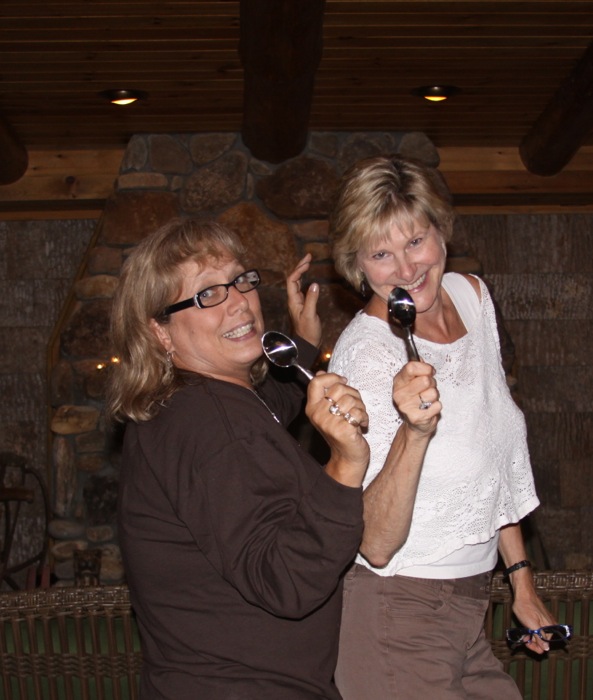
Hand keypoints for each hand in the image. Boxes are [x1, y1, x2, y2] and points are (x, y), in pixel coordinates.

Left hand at [286, 253, 320, 347]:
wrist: (307, 344)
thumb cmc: (308, 332)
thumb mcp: (310, 315)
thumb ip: (312, 300)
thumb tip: (315, 284)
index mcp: (293, 300)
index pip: (292, 280)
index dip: (299, 269)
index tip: (308, 261)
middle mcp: (294, 299)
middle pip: (294, 279)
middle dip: (300, 266)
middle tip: (308, 256)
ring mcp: (298, 302)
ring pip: (297, 283)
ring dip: (302, 272)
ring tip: (308, 262)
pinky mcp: (303, 305)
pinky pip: (302, 289)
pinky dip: (305, 280)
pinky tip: (310, 277)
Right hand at [306, 372, 368, 486]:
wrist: (348, 456)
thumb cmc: (341, 430)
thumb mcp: (329, 410)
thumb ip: (325, 391)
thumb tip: (320, 372)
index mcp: (312, 408)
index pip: (316, 382)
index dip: (333, 377)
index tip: (343, 382)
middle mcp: (318, 415)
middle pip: (339, 388)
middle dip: (353, 394)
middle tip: (355, 406)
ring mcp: (329, 423)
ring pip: (351, 399)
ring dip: (360, 407)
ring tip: (358, 417)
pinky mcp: (342, 430)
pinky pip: (358, 412)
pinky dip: (364, 417)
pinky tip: (361, 425)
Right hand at [393, 360, 440, 434]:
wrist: (416, 424)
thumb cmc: (417, 399)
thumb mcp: (413, 381)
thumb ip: (417, 368)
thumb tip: (419, 357)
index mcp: (398, 381)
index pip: (411, 367)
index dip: (425, 368)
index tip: (429, 372)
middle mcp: (399, 394)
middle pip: (425, 380)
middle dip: (432, 383)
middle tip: (428, 389)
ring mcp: (406, 407)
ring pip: (432, 393)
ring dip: (435, 396)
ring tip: (428, 400)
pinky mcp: (416, 417)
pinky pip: (437, 406)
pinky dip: (437, 407)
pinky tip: (429, 409)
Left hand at [511, 589, 557, 654]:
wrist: (523, 593)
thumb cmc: (526, 607)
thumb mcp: (531, 624)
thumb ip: (540, 637)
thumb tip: (547, 648)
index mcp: (550, 629)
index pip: (546, 646)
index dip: (536, 647)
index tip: (527, 643)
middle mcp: (551, 626)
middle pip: (544, 642)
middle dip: (533, 642)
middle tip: (524, 639)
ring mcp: (546, 622)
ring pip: (540, 636)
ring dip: (532, 637)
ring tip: (524, 634)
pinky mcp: (542, 619)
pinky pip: (539, 629)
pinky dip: (533, 631)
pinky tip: (527, 629)